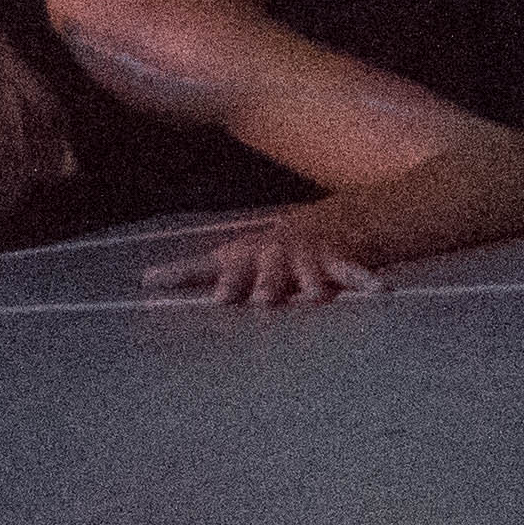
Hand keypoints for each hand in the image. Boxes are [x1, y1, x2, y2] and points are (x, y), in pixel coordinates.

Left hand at [142, 215, 388, 312]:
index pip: (231, 271)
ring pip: (313, 274)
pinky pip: (355, 273)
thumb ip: (188, 272)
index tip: (218, 300)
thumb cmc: (263, 253)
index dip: (226, 284)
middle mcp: (278, 255)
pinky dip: (366, 283)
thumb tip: (143, 280)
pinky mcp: (342, 262)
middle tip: (263, 300)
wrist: (324, 223)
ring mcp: (312, 258)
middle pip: (272, 271)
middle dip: (268, 284)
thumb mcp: (228, 257)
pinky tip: (380, 294)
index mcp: (248, 256)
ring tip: (316, 297)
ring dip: (314, 285)